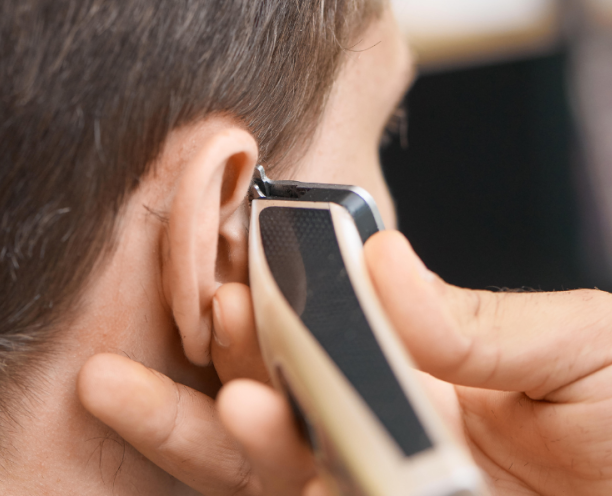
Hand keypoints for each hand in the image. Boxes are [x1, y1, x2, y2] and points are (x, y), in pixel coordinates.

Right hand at [78, 230, 611, 495]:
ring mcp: (373, 483)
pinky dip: (270, 476)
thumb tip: (384, 257)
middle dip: (206, 372)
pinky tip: (235, 439)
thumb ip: (480, 320)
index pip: (322, 336)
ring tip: (174, 395)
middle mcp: (381, 430)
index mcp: (419, 372)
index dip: (271, 312)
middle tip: (161, 338)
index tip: (231, 284)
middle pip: (272, 400)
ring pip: (267, 466)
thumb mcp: (578, 348)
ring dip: (214, 435)